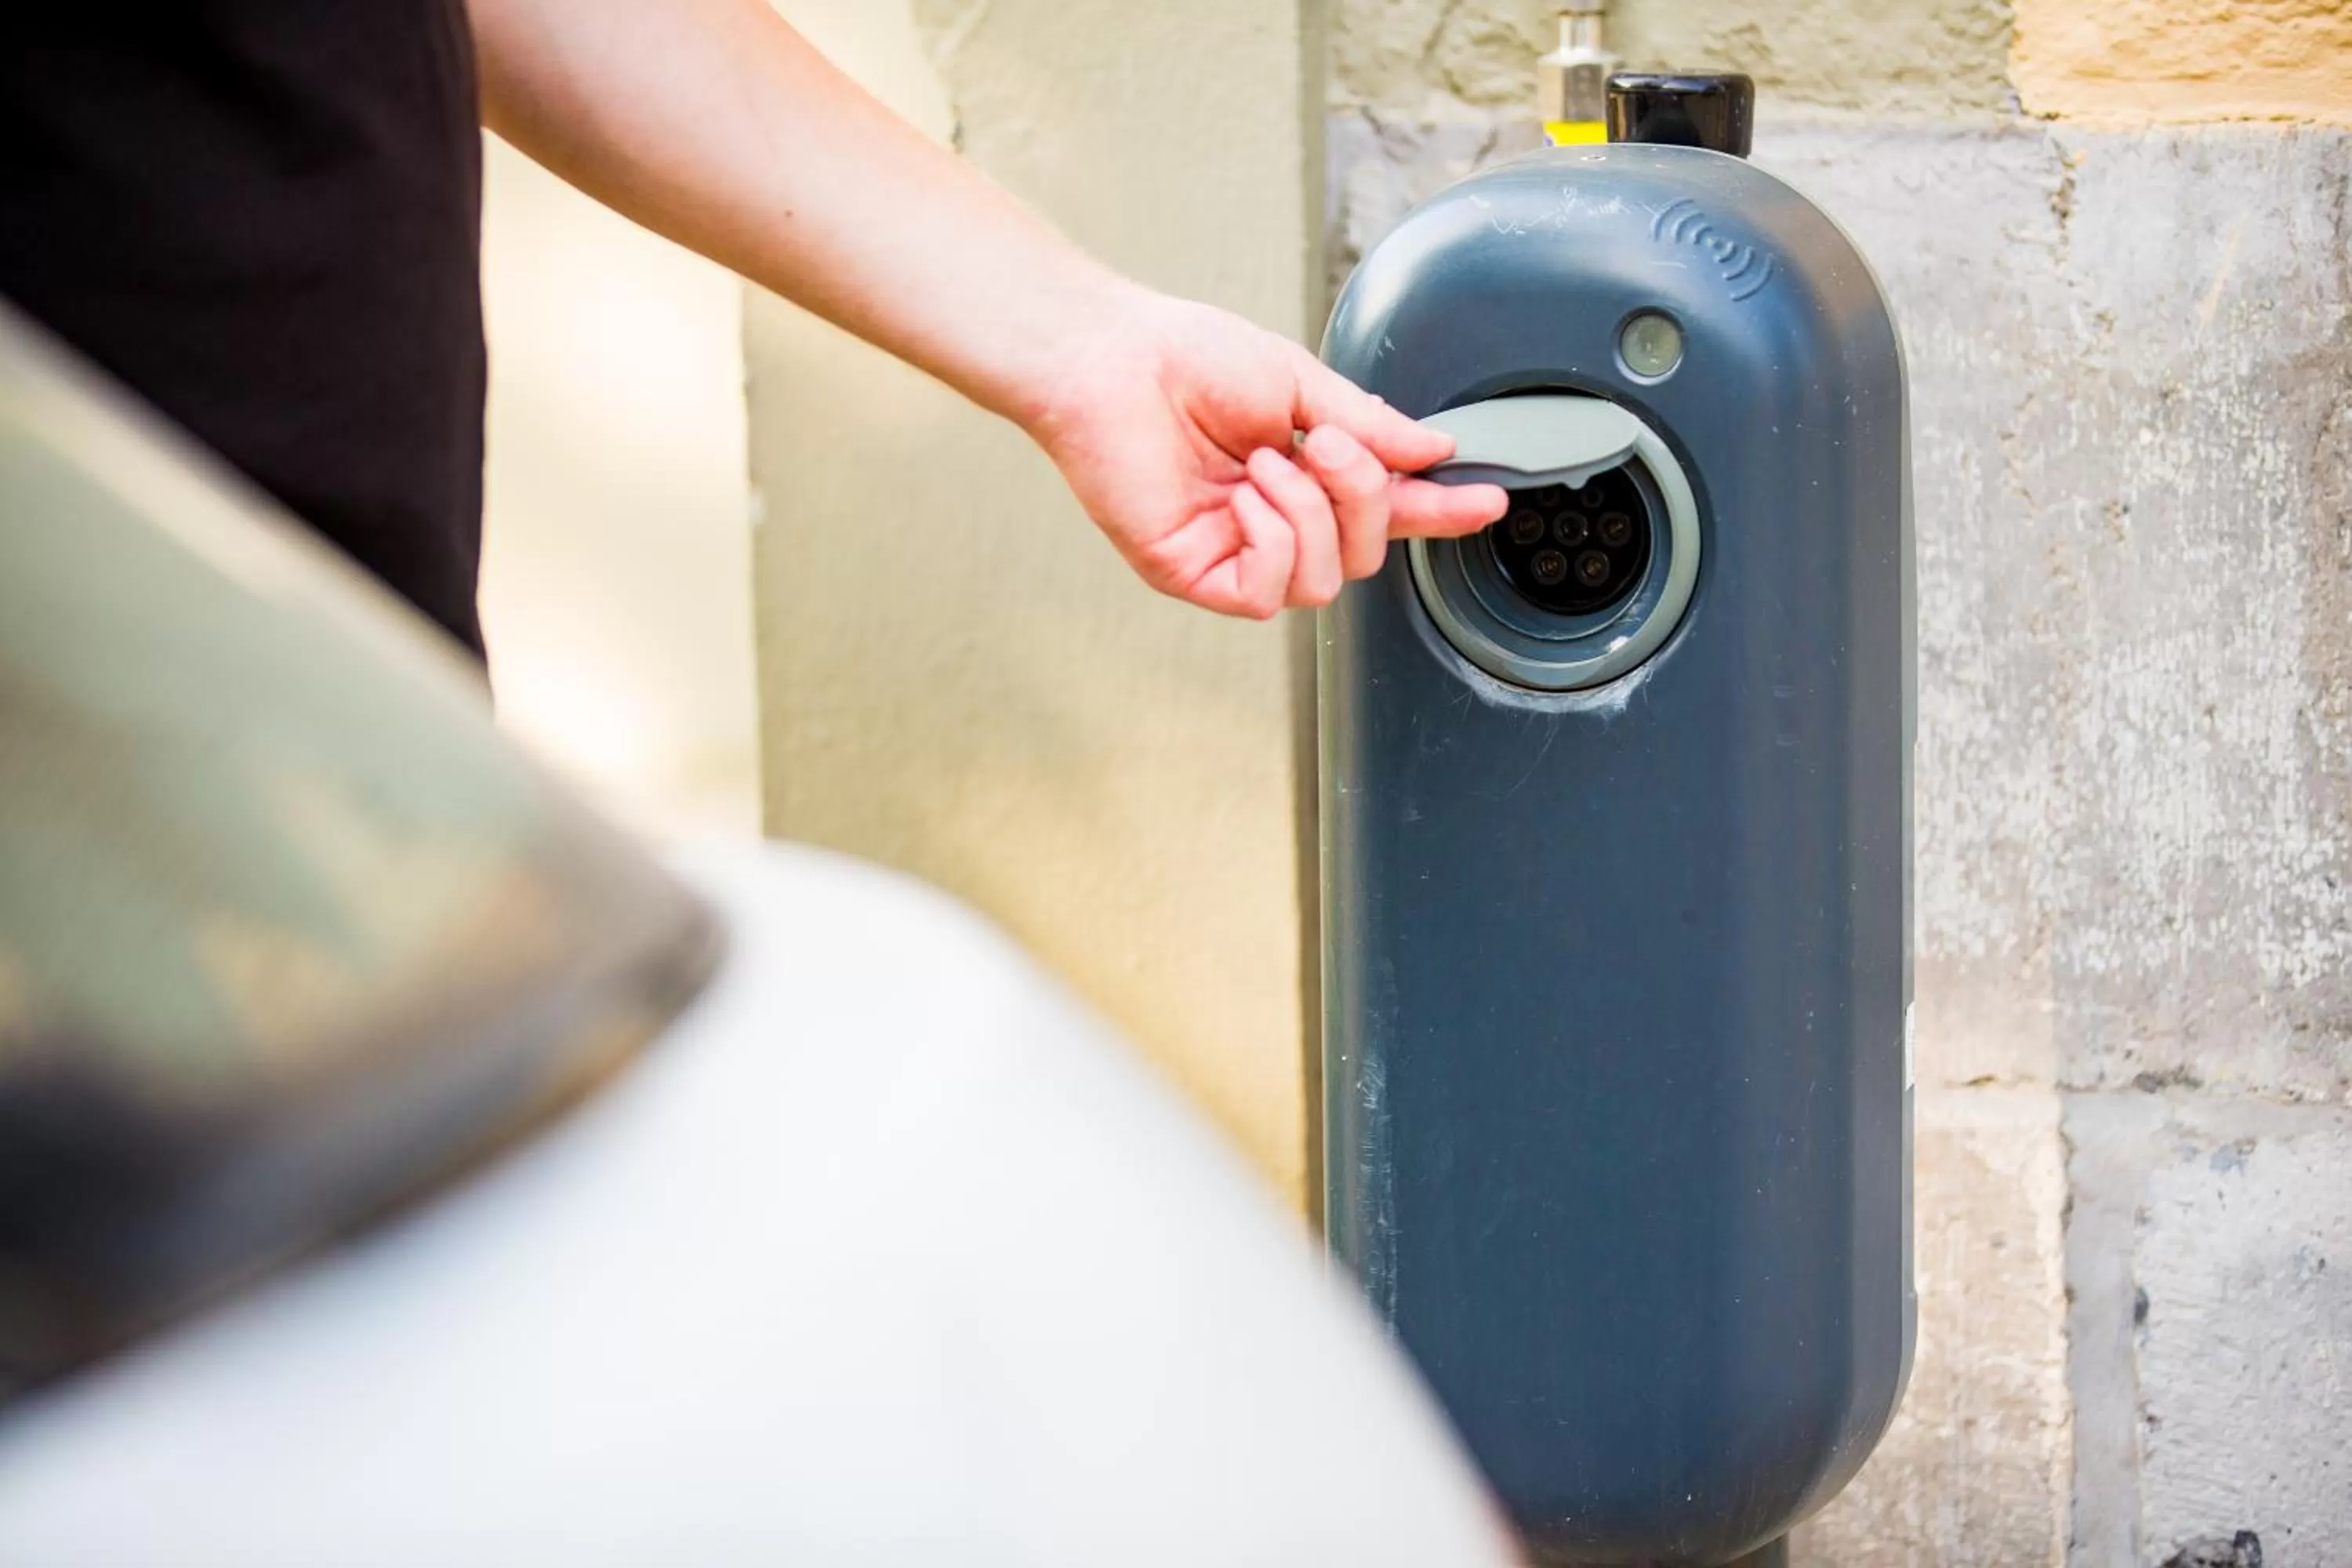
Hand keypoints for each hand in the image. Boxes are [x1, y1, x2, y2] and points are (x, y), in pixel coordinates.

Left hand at [1020, 288, 1508, 618]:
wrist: (1112, 359)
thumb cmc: (1186, 358)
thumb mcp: (1301, 382)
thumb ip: (1371, 425)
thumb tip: (1433, 451)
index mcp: (1302, 473)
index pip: (1382, 509)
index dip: (1437, 510)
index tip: (1486, 500)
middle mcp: (1272, 520)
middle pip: (1365, 555)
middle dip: (1364, 498)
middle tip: (1327, 444)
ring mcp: (1235, 552)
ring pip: (1324, 582)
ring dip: (1312, 515)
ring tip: (1267, 463)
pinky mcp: (1196, 573)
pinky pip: (1269, 596)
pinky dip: (1272, 541)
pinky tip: (1245, 498)